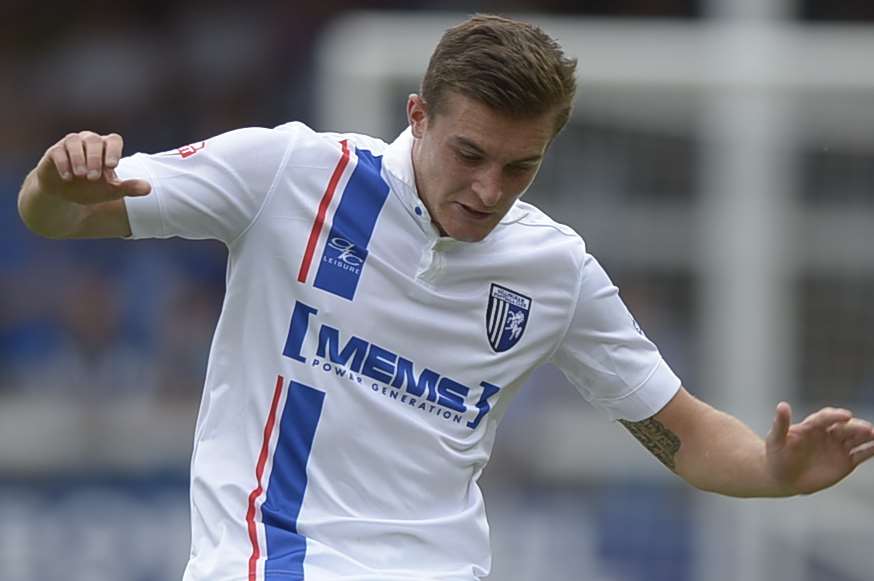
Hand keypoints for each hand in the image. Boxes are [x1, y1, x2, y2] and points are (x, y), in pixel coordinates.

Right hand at [36, 131, 150, 203]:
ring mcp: (70, 145)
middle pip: (95, 140)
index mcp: (106, 148)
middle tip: (93, 177)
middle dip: (95, 158)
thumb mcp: (111, 190)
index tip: (112, 166)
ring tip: (81, 176)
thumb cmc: (91, 188)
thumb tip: (149, 188)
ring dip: (79, 158)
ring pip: (75, 141)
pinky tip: (68, 177)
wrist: (64, 195)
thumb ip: (128, 188)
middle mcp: (88, 141)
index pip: (114, 140)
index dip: (114, 151)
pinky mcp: (54, 152)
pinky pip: (58, 151)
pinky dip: (64, 163)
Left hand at [766, 402, 873, 494]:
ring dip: (867, 436)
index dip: (835, 415)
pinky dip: (871, 450)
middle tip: (867, 428)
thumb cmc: (777, 456)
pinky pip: (861, 454)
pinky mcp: (846, 461)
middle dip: (856, 427)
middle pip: (844, 427)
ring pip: (856, 438)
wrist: (783, 477)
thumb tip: (782, 405)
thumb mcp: (775, 439)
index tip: (846, 415)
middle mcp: (828, 433)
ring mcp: (838, 447)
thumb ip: (780, 423)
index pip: (826, 417)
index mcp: (812, 426)